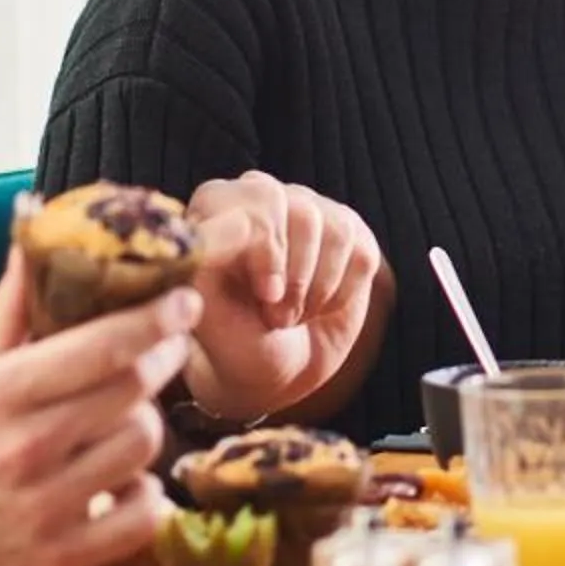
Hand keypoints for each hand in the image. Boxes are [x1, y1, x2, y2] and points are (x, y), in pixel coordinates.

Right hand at [0, 249, 196, 565]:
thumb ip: (12, 306)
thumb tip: (33, 219)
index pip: (100, 346)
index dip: (156, 319)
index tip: (184, 300)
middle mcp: (22, 448)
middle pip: (133, 391)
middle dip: (156, 366)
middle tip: (159, 356)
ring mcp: (41, 508)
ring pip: (142, 446)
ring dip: (144, 428)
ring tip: (122, 423)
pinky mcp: (56, 559)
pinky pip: (143, 515)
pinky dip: (145, 497)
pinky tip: (122, 483)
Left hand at [180, 172, 381, 422]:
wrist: (278, 368)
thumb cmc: (235, 340)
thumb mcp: (208, 316)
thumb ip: (203, 272)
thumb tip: (214, 238)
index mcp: (218, 208)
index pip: (252, 200)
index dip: (267, 247)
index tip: (267, 294)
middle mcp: (264, 197)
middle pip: (300, 209)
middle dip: (297, 273)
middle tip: (279, 317)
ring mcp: (310, 210)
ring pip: (336, 231)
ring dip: (317, 290)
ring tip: (293, 317)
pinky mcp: (350, 232)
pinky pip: (361, 253)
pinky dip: (342, 294)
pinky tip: (318, 308)